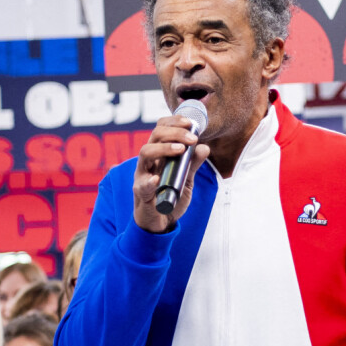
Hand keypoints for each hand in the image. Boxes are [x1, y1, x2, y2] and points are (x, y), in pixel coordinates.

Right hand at [133, 114, 209, 232]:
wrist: (159, 222)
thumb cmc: (168, 197)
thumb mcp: (186, 180)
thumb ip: (192, 164)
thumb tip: (204, 147)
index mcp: (158, 154)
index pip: (161, 129)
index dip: (174, 122)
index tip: (190, 123)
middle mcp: (148, 161)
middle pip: (154, 136)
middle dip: (175, 133)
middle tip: (192, 138)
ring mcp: (142, 176)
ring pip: (145, 153)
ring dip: (164, 148)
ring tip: (180, 150)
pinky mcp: (140, 193)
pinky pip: (142, 185)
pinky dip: (149, 182)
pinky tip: (156, 179)